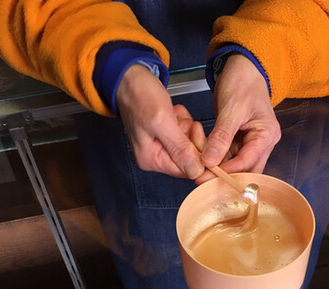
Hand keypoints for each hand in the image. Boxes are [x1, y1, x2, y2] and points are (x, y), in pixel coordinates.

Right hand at [116, 63, 203, 178]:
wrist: (130, 77)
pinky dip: (183, 121)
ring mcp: (161, 146)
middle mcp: (156, 156)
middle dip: (190, 137)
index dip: (198, 154)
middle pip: (189, 158)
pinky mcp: (165, 135)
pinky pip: (184, 133)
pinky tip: (172, 113)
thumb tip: (195, 171)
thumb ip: (179, 148)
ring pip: (189, 144)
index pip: (186, 170)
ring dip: (186, 126)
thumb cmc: (139, 95)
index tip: (195, 132)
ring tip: (172, 115)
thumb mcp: (162, 122)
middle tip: (180, 120)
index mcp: (152, 159)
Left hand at [198, 54, 280, 183]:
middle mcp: (262, 143)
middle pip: (244, 170)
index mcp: (267, 136)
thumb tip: (210, 161)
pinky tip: (202, 157)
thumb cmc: (243, 82)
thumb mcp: (232, 109)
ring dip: (218, 167)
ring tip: (199, 167)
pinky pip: (227, 156)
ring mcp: (251, 143)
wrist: (242, 67)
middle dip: (224, 175)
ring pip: (234, 165)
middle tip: (202, 179)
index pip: (247, 162)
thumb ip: (221, 137)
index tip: (207, 176)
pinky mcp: (239, 141)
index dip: (227, 172)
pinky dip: (215, 157)